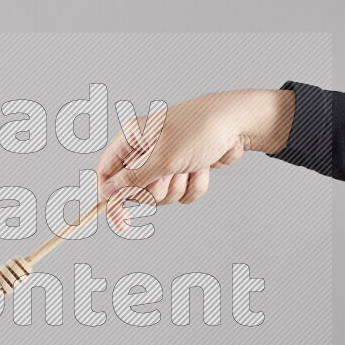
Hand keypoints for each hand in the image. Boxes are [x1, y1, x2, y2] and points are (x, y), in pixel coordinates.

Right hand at [96, 89, 294, 229]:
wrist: (238, 124)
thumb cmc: (199, 130)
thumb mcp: (162, 157)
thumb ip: (133, 178)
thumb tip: (108, 191)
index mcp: (130, 139)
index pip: (106, 173)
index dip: (109, 197)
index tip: (119, 220)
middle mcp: (144, 151)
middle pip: (134, 191)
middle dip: (155, 191)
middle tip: (168, 175)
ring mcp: (165, 163)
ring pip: (160, 197)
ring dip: (177, 188)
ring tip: (189, 167)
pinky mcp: (184, 171)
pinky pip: (181, 195)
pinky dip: (193, 186)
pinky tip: (202, 168)